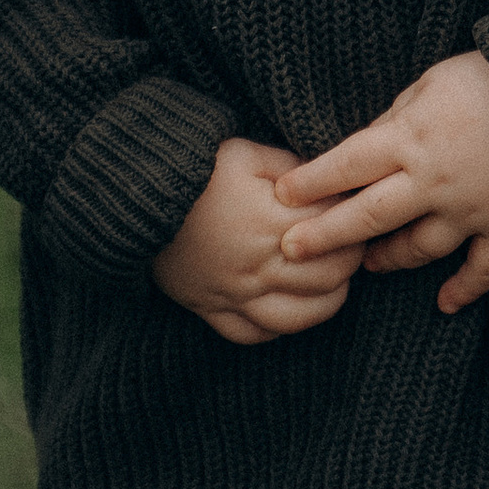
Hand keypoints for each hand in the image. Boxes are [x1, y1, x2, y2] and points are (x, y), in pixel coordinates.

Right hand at [152, 136, 363, 345]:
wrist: (133, 197)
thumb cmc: (193, 169)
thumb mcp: (245, 153)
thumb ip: (291, 168)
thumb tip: (327, 183)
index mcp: (270, 223)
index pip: (334, 233)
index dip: (353, 222)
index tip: (356, 212)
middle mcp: (256, 265)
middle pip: (327, 278)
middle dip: (349, 262)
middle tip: (351, 246)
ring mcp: (232, 293)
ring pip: (297, 317)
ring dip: (326, 303)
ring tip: (332, 283)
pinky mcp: (209, 308)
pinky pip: (250, 335)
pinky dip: (275, 330)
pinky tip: (289, 311)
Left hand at [276, 49, 488, 314]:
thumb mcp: (428, 84)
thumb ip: (396, 118)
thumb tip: (367, 143)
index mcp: (409, 139)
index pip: (346, 165)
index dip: (310, 182)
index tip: (282, 196)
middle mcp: (432, 180)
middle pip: (368, 217)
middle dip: (326, 236)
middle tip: (290, 252)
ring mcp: (471, 208)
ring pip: (419, 247)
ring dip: (389, 259)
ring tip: (369, 264)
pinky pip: (484, 268)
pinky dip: (465, 289)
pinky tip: (443, 304)